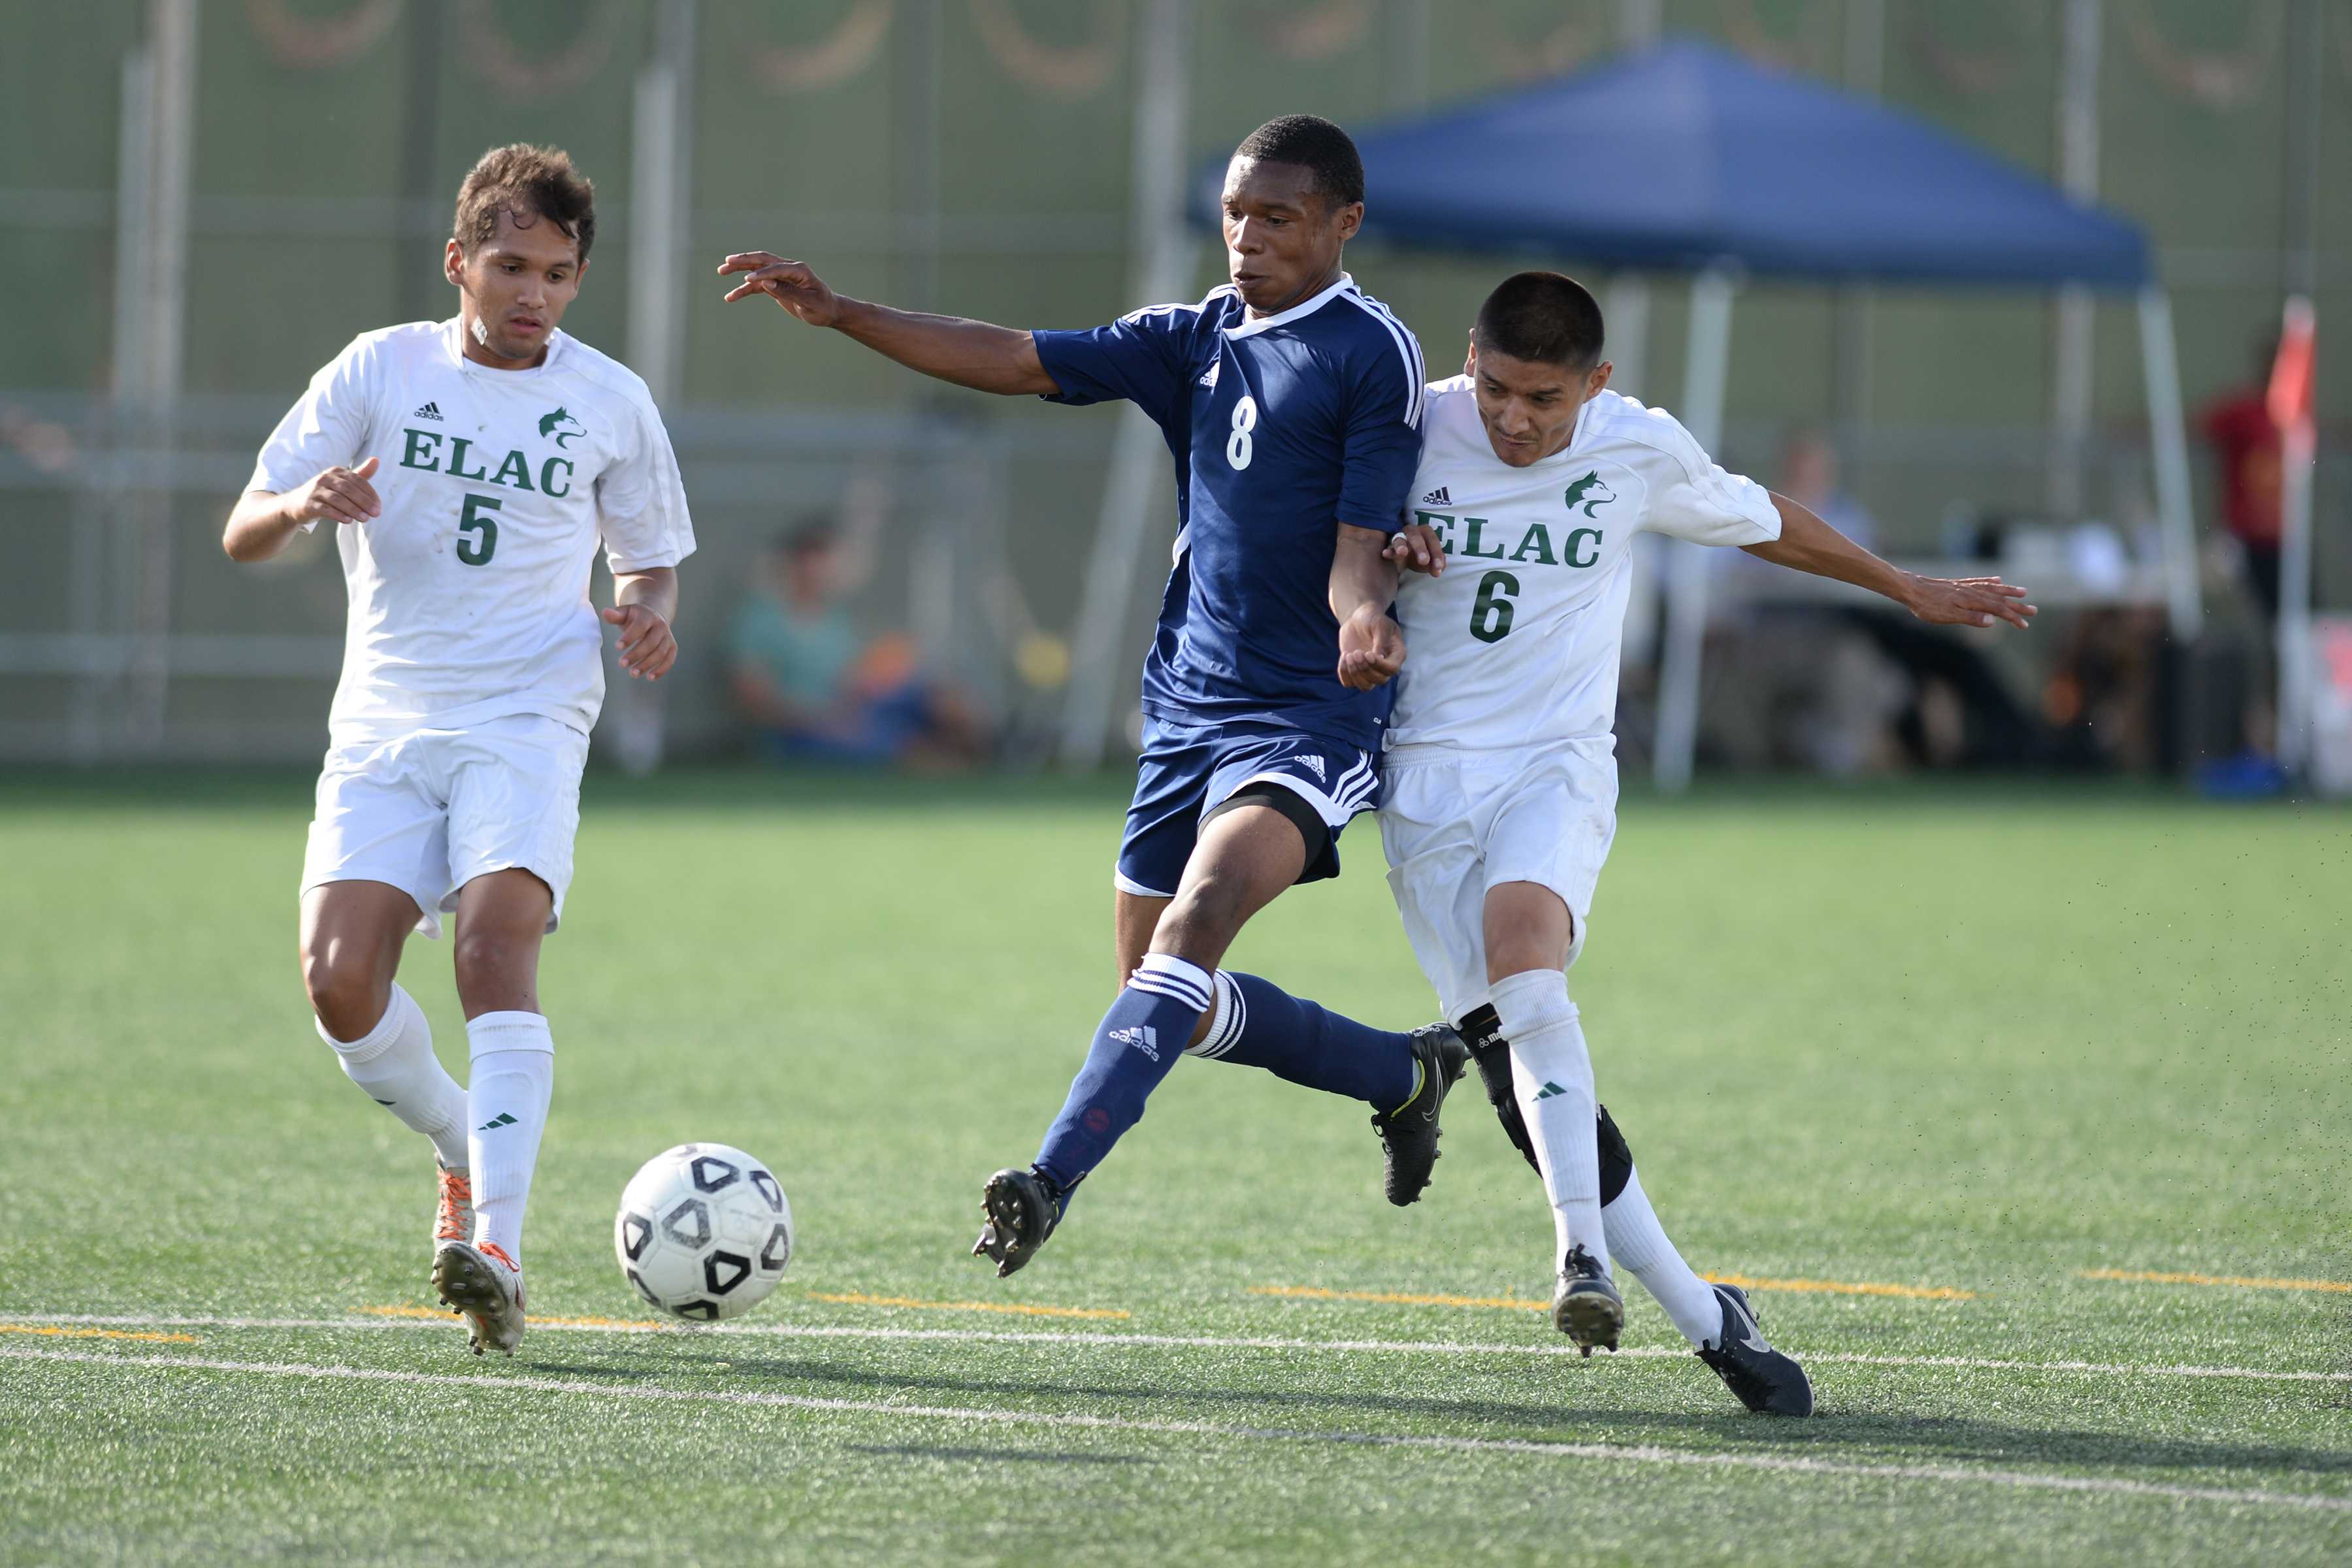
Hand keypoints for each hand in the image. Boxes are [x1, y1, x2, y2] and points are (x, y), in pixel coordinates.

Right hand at [287, 456, 380, 526]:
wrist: (296, 504)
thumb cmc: (326, 493)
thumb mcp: (343, 482)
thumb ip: (360, 474)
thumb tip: (376, 460)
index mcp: (336, 472)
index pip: (357, 480)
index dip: (370, 493)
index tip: (379, 506)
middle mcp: (325, 478)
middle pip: (348, 489)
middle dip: (364, 502)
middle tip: (376, 514)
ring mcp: (315, 490)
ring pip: (337, 499)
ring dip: (353, 509)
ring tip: (365, 519)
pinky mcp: (309, 504)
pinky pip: (325, 509)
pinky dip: (338, 515)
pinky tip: (348, 520)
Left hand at [601, 604, 676, 679]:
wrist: (654, 616)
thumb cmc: (635, 617)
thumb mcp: (625, 613)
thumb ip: (615, 615)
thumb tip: (605, 612)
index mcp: (648, 616)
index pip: (640, 626)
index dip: (630, 637)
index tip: (617, 647)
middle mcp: (661, 626)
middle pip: (650, 642)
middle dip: (636, 655)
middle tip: (622, 664)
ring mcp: (668, 637)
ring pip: (660, 653)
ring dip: (646, 665)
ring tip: (632, 674)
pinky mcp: (672, 647)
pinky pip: (669, 660)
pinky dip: (661, 670)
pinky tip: (650, 677)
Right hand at [717, 251, 841, 326]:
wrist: (828, 311)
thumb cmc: (821, 307)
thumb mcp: (808, 303)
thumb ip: (788, 292)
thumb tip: (767, 283)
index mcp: (798, 270)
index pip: (776, 268)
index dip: (762, 274)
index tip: (747, 280)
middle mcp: (788, 269)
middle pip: (762, 260)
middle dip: (744, 260)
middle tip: (726, 262)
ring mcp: (780, 276)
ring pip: (756, 270)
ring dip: (739, 270)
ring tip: (721, 271)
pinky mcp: (775, 285)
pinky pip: (757, 286)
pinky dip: (744, 290)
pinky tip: (730, 297)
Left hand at [1337, 602, 1404, 690]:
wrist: (1359, 619)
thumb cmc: (1373, 619)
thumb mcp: (1380, 624)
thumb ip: (1381, 640)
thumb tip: (1379, 658)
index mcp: (1396, 655)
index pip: (1392, 669)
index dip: (1379, 665)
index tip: (1367, 653)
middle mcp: (1385, 667)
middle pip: (1379, 680)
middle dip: (1365, 668)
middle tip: (1356, 652)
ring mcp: (1370, 671)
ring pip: (1365, 686)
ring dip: (1355, 673)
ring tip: (1349, 655)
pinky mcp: (1356, 672)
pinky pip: (1349, 683)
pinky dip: (1344, 673)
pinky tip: (1344, 656)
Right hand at [1383, 520, 1446, 576]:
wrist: (1407, 555)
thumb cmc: (1422, 555)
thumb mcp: (1432, 559)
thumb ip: (1437, 563)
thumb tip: (1439, 569)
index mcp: (1426, 532)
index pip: (1433, 541)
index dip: (1437, 553)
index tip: (1439, 567)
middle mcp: (1412, 531)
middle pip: (1416, 537)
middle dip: (1420, 549)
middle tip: (1424, 561)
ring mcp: (1400, 538)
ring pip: (1400, 540)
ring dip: (1401, 546)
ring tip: (1402, 552)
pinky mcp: (1390, 547)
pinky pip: (1389, 548)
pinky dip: (1388, 552)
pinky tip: (1385, 554)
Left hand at [1901, 574, 2036, 629]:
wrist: (1911, 589)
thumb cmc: (1927, 606)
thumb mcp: (1948, 616)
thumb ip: (1970, 618)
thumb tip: (1992, 621)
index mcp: (1972, 601)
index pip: (1998, 610)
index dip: (2013, 618)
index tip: (2025, 625)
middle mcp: (1972, 592)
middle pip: (1999, 599)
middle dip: (2017, 605)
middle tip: (2034, 610)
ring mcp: (1965, 586)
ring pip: (1992, 588)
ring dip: (2008, 591)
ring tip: (2023, 592)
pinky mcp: (1957, 584)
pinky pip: (1979, 581)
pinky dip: (1990, 581)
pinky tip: (1997, 580)